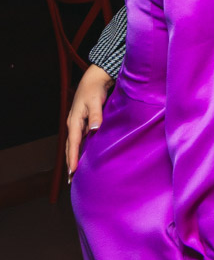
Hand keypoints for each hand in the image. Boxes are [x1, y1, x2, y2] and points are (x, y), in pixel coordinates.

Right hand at [66, 64, 113, 180]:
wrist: (94, 80)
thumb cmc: (94, 90)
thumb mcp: (96, 102)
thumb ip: (96, 116)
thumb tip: (94, 129)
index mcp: (74, 121)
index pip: (73, 143)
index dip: (73, 157)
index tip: (73, 171)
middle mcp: (74, 124)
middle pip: (71, 147)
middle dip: (70, 162)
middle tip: (71, 179)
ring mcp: (78, 124)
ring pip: (75, 144)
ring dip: (74, 157)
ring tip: (75, 173)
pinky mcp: (84, 123)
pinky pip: (81, 139)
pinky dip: (80, 149)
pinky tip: (84, 157)